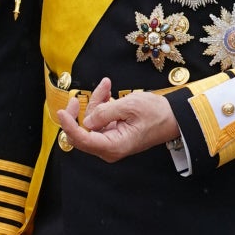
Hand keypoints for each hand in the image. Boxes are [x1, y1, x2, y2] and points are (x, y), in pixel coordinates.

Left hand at [56, 77, 181, 160]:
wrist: (174, 118)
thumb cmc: (157, 114)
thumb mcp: (129, 106)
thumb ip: (104, 112)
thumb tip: (86, 120)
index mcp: (113, 146)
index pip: (82, 139)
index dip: (69, 124)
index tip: (61, 110)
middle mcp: (109, 148)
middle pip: (81, 132)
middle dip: (80, 112)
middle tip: (77, 96)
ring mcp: (111, 142)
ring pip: (90, 123)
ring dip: (95, 103)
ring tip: (105, 86)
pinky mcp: (113, 135)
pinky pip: (100, 121)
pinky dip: (102, 106)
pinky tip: (107, 92)